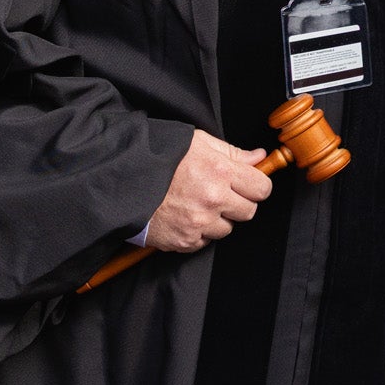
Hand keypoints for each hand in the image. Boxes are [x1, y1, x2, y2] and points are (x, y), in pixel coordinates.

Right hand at [143, 130, 272, 252]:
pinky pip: (204, 241)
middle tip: (220, 193)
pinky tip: (183, 215)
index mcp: (220, 172)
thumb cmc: (160, 158)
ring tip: (195, 203)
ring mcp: (199, 223)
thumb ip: (233, 153)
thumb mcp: (198, 143)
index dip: (256, 186)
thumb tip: (259, 157)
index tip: (247, 184)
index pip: (262, 188)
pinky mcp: (184, 240)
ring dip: (217, 219)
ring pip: (227, 228)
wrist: (122, 181)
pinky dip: (198, 232)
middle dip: (238, 203)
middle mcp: (213, 199)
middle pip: (248, 211)